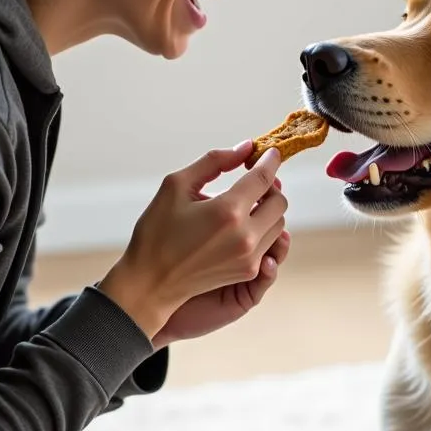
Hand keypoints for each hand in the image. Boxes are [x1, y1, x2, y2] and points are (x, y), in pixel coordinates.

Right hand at [97, 141, 286, 339]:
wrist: (151, 282)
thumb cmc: (157, 231)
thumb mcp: (176, 185)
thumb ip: (213, 162)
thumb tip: (245, 148)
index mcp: (227, 210)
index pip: (264, 179)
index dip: (271, 161)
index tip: (271, 152)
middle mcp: (246, 235)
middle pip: (279, 202)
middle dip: (270, 186)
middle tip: (253, 180)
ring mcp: (250, 256)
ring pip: (278, 223)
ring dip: (268, 209)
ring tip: (246, 203)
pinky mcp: (249, 271)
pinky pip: (269, 242)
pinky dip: (263, 229)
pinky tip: (242, 224)